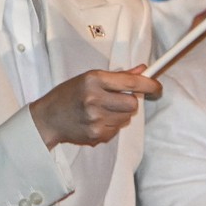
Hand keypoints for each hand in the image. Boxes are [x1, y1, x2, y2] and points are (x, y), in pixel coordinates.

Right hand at [29, 65, 161, 149]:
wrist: (48, 118)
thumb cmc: (67, 95)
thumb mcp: (88, 78)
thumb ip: (118, 76)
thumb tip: (142, 70)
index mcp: (93, 80)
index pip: (130, 83)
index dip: (149, 85)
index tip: (157, 87)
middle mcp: (94, 99)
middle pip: (132, 104)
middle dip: (129, 102)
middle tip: (117, 99)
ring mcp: (95, 119)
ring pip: (126, 118)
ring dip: (120, 114)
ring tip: (102, 110)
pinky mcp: (96, 135)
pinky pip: (116, 130)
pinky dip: (111, 125)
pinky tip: (96, 121)